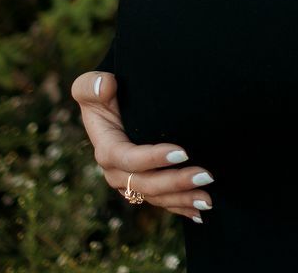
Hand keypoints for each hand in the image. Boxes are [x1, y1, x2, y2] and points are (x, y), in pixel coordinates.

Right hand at [70, 70, 214, 223]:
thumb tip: (104, 85)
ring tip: (208, 199)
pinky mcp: (143, 187)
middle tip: (206, 175)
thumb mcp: (91, 88)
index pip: (128, 159)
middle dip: (175, 183)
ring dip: (182, 199)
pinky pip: (162, 202)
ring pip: (156, 197)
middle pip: (145, 184)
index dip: (152, 158)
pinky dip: (180, 208)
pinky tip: (200, 214)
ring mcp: (130, 182)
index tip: (182, 151)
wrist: (116, 107)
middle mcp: (116, 172)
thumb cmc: (105, 94)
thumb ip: (90, 86)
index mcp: (106, 149)